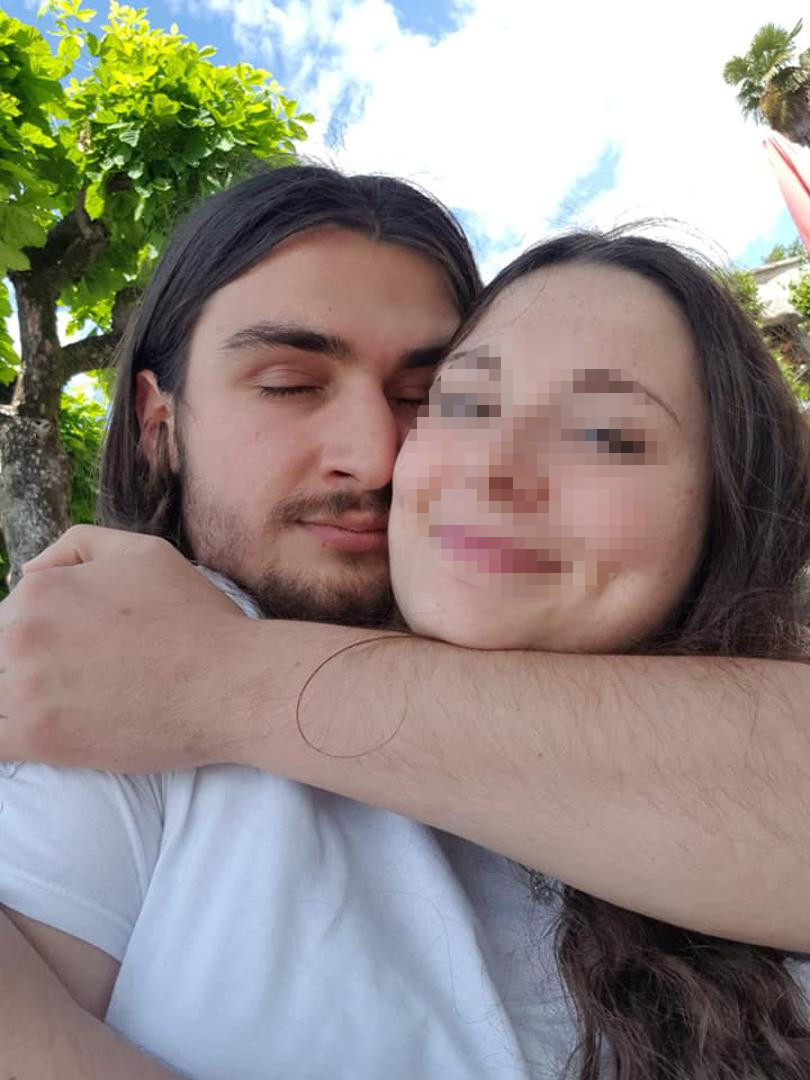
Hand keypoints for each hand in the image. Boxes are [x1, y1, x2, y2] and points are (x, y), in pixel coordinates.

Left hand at [0, 525, 255, 770]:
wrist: (232, 683)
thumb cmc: (195, 617)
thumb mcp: (142, 551)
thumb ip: (75, 548)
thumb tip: (26, 572)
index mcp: (40, 589)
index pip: (5, 618)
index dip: (35, 640)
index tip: (71, 658)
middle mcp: (21, 632)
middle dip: (23, 672)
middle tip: (77, 685)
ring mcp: (26, 687)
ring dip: (16, 706)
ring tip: (64, 711)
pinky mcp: (39, 738)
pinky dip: (8, 740)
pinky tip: (40, 739)